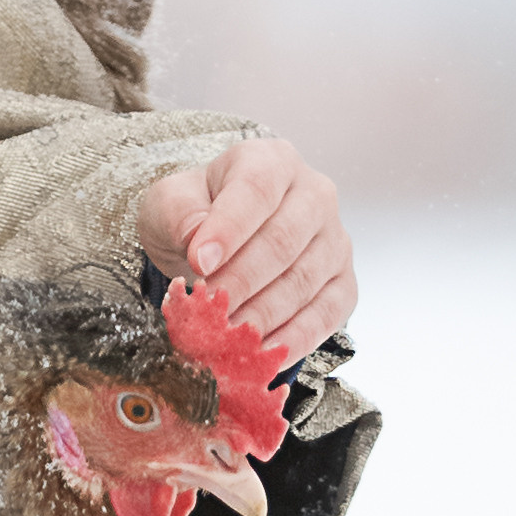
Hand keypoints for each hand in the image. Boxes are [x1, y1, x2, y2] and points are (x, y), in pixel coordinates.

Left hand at [133, 137, 355, 366]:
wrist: (219, 241)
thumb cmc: (196, 214)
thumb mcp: (171, 202)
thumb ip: (179, 213)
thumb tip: (199, 240)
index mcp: (271, 160)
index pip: (256, 189)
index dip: (229, 228)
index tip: (199, 263)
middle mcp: (315, 193)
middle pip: (283, 240)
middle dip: (242, 280)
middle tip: (209, 309)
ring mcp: (335, 239)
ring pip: (305, 280)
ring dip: (264, 315)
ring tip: (228, 338)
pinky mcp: (344, 281)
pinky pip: (329, 314)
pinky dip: (296, 338)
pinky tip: (265, 354)